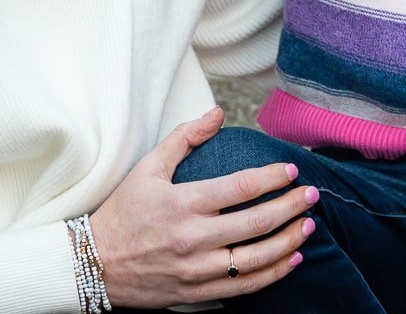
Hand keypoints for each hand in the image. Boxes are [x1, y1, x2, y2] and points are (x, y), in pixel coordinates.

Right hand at [88, 106, 315, 306]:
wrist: (92, 265)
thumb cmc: (122, 212)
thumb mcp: (148, 167)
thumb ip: (185, 137)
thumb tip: (218, 112)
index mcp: (183, 203)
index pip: (241, 188)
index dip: (272, 177)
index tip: (292, 169)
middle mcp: (193, 238)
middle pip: (257, 223)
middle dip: (292, 207)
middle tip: (313, 194)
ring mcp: (196, 269)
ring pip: (256, 259)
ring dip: (289, 241)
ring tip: (309, 225)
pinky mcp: (197, 293)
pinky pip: (244, 287)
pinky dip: (273, 274)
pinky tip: (291, 259)